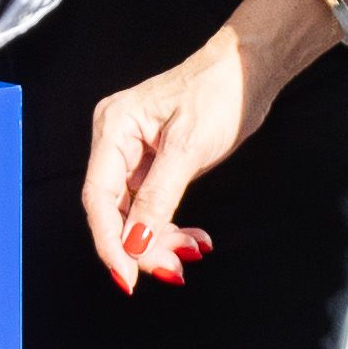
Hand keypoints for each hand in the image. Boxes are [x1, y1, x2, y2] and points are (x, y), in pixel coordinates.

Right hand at [81, 40, 247, 294]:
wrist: (248, 70)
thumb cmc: (220, 90)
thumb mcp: (189, 147)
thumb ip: (158, 198)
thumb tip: (134, 243)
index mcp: (114, 128)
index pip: (98, 198)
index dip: (110, 243)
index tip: (128, 278)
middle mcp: (116, 141)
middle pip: (114, 211)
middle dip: (142, 245)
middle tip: (173, 269)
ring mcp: (134, 153)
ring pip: (134, 215)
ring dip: (160, 240)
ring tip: (192, 250)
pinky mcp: (153, 164)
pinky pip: (152, 207)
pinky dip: (171, 227)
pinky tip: (194, 238)